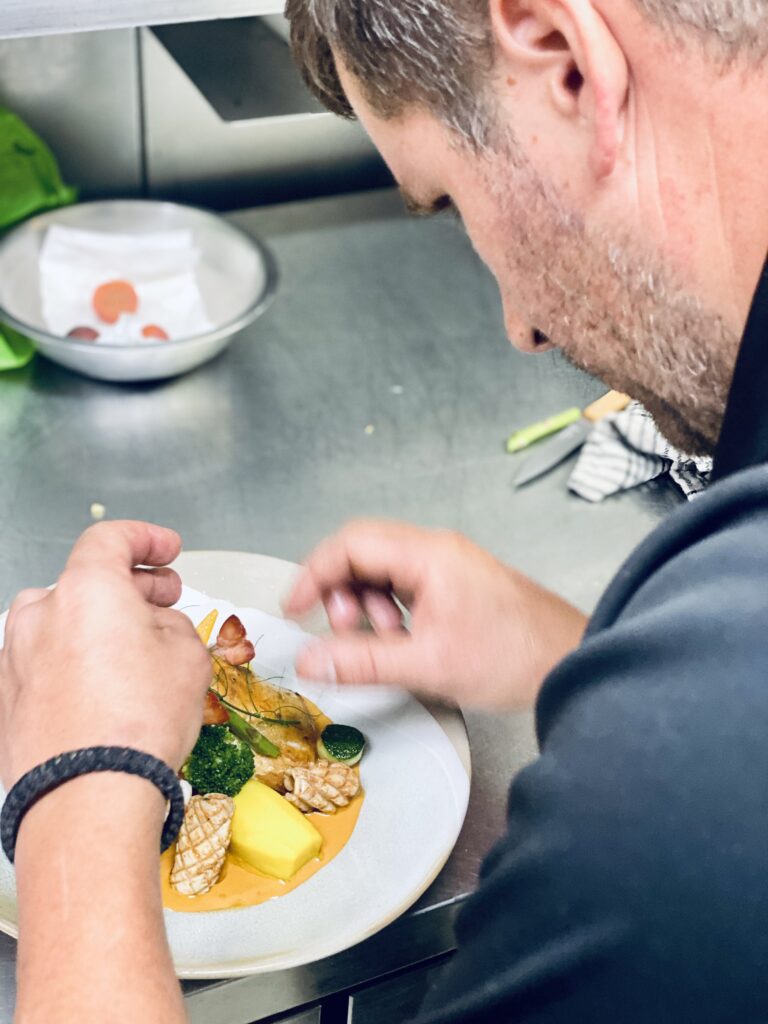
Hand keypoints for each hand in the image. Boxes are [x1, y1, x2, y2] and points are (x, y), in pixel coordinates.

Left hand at [0, 520, 210, 788]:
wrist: (87, 799)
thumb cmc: (137, 725)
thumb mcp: (187, 658)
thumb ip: (172, 625)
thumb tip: (157, 628)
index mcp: (85, 590)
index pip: (110, 539)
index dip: (146, 539)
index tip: (167, 550)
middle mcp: (40, 615)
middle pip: (87, 583)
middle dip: (131, 588)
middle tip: (164, 601)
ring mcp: (14, 659)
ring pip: (63, 624)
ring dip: (100, 627)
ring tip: (137, 653)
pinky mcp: (5, 701)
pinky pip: (47, 665)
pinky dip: (76, 663)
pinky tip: (106, 690)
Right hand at [284, 520, 586, 709]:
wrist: (572, 662)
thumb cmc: (514, 656)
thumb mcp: (427, 664)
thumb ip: (362, 662)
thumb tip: (311, 661)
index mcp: (428, 555)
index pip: (350, 544)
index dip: (314, 574)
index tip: (296, 607)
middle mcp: (436, 551)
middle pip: (364, 554)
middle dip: (343, 593)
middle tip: (346, 632)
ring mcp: (448, 567)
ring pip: (384, 572)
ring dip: (369, 606)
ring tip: (383, 642)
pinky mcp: (456, 586)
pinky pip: (406, 587)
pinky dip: (391, 613)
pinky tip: (403, 642)